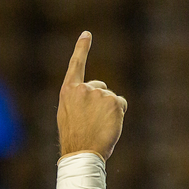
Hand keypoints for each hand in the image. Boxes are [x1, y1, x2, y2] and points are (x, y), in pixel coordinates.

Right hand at [57, 32, 126, 159]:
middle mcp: (84, 88)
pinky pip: (120, 104)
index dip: (81, 49)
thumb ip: (79, 99)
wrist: (81, 153)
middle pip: (99, 86)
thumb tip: (98, 93)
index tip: (86, 34)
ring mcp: (100, 94)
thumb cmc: (74, 138)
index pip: (76, 65)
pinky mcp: (114, 101)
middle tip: (90, 121)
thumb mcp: (69, 114)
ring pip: (111, 98)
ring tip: (97, 126)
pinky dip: (118, 115)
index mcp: (68, 91)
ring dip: (108, 111)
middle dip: (99, 100)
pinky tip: (108, 125)